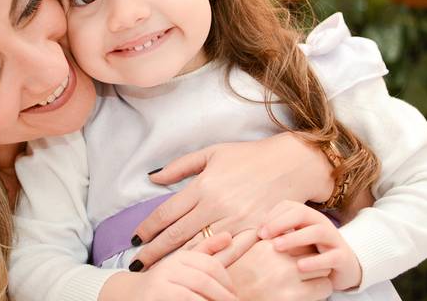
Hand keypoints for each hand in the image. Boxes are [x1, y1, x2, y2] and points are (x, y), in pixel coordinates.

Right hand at [100, 233, 237, 300]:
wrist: (126, 296)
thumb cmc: (162, 283)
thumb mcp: (183, 266)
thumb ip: (205, 251)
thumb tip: (228, 235)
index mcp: (180, 256)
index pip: (210, 263)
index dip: (226, 279)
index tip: (235, 293)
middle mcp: (170, 264)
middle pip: (205, 276)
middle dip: (223, 292)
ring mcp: (161, 279)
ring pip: (198, 287)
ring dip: (215, 297)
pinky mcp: (156, 292)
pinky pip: (186, 297)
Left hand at [132, 133, 333, 268]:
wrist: (290, 164)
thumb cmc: (248, 156)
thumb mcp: (211, 154)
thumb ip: (180, 167)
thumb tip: (153, 178)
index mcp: (203, 186)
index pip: (167, 213)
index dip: (148, 229)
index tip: (136, 238)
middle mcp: (217, 206)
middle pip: (178, 235)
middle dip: (155, 252)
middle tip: (137, 264)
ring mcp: (237, 222)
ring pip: (200, 249)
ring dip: (178, 261)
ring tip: (161, 271)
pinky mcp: (254, 233)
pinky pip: (229, 254)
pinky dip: (211, 264)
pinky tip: (198, 272)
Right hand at [228, 239, 331, 300]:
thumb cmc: (235, 280)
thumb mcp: (239, 252)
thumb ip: (254, 237)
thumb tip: (266, 227)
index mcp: (266, 245)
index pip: (299, 237)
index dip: (301, 248)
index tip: (298, 257)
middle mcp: (277, 257)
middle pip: (313, 250)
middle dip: (312, 259)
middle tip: (307, 270)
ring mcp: (286, 277)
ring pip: (323, 267)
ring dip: (319, 274)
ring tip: (309, 282)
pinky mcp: (293, 297)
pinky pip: (324, 287)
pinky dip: (320, 291)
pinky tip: (309, 294)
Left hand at [258, 200, 361, 290]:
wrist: (343, 267)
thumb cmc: (310, 252)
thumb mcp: (294, 240)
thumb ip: (278, 233)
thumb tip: (254, 232)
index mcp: (307, 216)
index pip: (288, 206)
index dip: (272, 216)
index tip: (258, 232)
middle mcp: (321, 223)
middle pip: (301, 213)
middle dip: (280, 222)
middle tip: (263, 236)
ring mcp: (334, 238)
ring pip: (317, 231)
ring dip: (295, 238)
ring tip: (277, 247)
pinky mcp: (343, 257)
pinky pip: (331, 257)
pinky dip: (315, 261)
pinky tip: (300, 267)